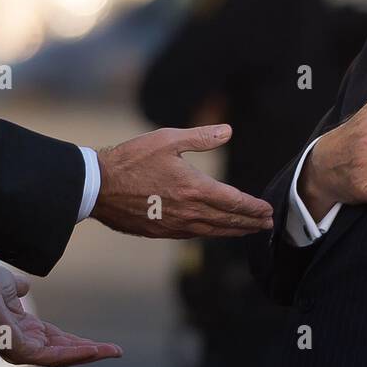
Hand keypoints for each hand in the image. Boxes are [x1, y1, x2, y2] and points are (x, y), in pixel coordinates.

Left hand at [0, 264, 122, 366]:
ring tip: (112, 352)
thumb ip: (19, 289)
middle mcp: (26, 344)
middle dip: (92, 352)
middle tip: (116, 351)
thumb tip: (24, 286)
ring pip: (63, 357)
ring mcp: (24, 351)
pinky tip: (93, 349)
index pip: (59, 340)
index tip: (99, 344)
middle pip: (66, 352)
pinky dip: (74, 354)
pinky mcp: (21, 352)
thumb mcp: (9, 286)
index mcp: (26, 330)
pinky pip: (53, 357)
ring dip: (89, 355)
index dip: (80, 342)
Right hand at [91, 125, 273, 238]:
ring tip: (248, 230)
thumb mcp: (167, 139)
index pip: (233, 201)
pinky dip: (211, 233)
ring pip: (213, 231)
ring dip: (233, 231)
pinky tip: (214, 230)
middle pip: (228, 221)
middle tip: (266, 224)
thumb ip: (200, 137)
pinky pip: (194, 235)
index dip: (253, 207)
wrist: (98, 187)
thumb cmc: (131, 159)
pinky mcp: (161, 232)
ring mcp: (175, 225)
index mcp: (194, 188)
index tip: (268, 209)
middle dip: (250, 222)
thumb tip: (228, 131)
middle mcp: (189, 212)